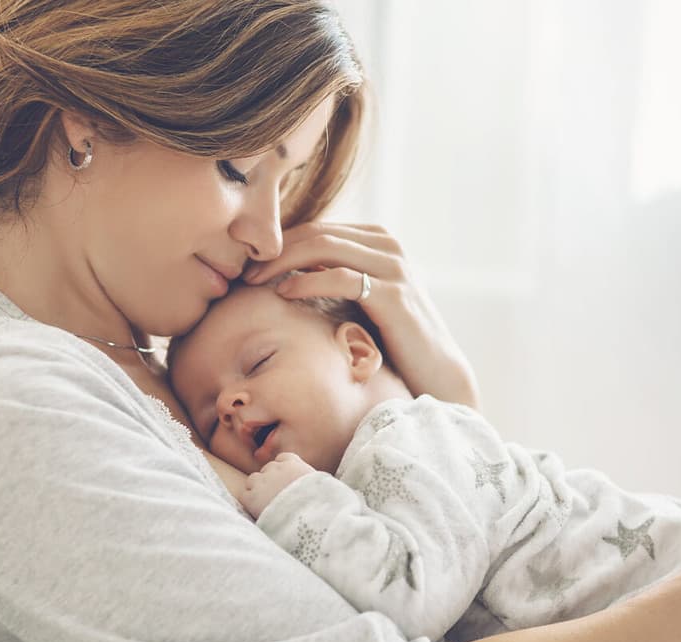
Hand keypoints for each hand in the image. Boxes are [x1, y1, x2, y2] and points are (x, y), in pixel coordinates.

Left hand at [241, 452, 315, 517]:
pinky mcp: (251, 498)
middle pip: (267, 469)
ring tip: (267, 504)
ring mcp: (261, 482)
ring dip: (258, 489)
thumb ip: (312, 480)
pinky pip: (244, 495)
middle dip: (271, 480)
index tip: (287, 480)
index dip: (283, 469)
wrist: (309, 518)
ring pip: (253, 480)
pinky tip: (258, 511)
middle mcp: (275, 469)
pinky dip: (249, 501)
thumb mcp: (323, 485)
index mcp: (294, 464)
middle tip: (277, 496)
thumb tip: (317, 485)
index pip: (283, 458)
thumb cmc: (321, 504)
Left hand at [242, 221, 480, 407]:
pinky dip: (307, 281)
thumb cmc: (394, 342)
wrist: (436, 373)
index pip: (318, 228)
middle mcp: (388, 245)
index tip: (248, 263)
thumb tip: (287, 273)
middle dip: (276, 249)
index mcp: (378, 241)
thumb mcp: (362, 302)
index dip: (280, 242)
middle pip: (318, 232)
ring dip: (284, 261)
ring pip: (325, 246)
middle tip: (243, 270)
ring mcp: (393, 266)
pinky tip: (284, 292)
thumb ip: (335, 280)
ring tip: (255, 280)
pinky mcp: (393, 292)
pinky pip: (341, 276)